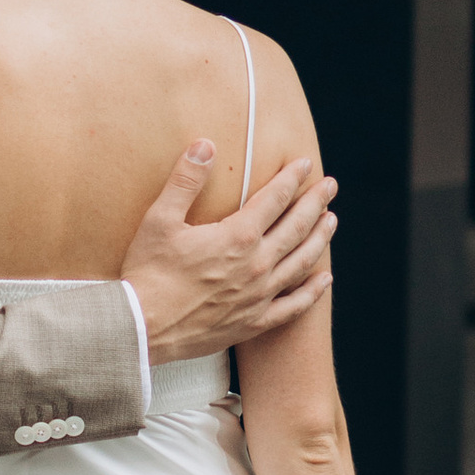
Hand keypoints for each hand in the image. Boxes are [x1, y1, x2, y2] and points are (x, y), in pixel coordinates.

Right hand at [122, 145, 336, 363]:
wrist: (142, 328)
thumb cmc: (147, 273)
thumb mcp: (159, 219)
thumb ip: (185, 180)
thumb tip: (205, 145)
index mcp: (237, 236)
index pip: (275, 198)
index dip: (291, 178)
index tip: (304, 164)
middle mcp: (257, 265)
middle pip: (297, 227)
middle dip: (315, 202)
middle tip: (330, 186)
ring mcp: (259, 295)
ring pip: (302, 262)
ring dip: (320, 239)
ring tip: (331, 221)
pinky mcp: (254, 322)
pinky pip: (294, 307)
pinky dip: (312, 292)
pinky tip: (324, 279)